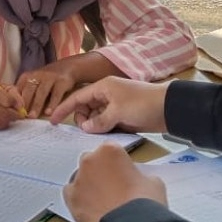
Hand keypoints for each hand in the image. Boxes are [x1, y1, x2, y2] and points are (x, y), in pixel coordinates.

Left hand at [16, 62, 78, 117]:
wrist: (68, 67)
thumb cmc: (47, 80)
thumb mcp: (34, 83)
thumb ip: (25, 93)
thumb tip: (16, 111)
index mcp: (27, 76)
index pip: (18, 88)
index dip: (15, 100)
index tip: (13, 111)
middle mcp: (38, 75)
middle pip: (29, 89)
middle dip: (25, 103)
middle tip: (22, 116)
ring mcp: (50, 77)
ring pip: (41, 91)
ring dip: (36, 105)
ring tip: (33, 117)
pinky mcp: (62, 81)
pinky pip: (56, 93)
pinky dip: (52, 104)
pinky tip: (49, 113)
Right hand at [49, 76, 168, 133]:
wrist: (169, 109)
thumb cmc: (142, 105)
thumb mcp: (117, 112)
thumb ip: (99, 121)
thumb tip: (85, 128)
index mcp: (103, 87)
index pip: (77, 97)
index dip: (64, 108)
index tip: (52, 120)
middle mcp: (106, 94)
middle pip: (85, 107)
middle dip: (83, 119)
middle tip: (89, 130)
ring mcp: (115, 105)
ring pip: (95, 117)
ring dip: (94, 125)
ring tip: (100, 132)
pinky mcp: (123, 116)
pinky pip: (106, 122)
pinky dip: (103, 128)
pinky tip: (106, 134)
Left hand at [64, 143, 167, 221]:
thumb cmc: (142, 204)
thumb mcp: (152, 181)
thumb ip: (139, 173)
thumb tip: (136, 179)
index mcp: (110, 150)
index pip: (111, 148)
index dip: (118, 161)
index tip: (123, 170)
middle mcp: (90, 160)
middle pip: (93, 160)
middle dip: (101, 169)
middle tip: (114, 184)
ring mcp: (78, 179)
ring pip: (81, 176)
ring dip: (90, 183)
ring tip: (104, 199)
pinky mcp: (70, 198)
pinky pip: (72, 193)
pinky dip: (80, 197)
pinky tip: (92, 206)